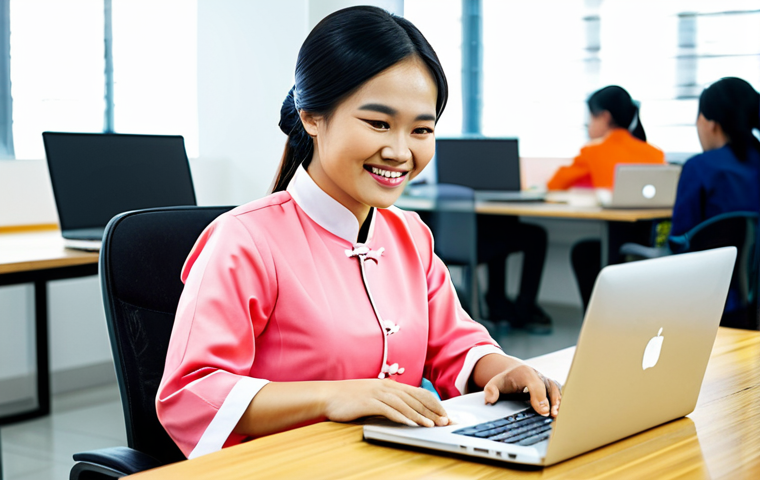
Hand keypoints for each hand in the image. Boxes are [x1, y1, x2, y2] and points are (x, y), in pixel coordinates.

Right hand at [323, 379, 449, 426]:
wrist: (328, 396)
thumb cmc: (349, 398)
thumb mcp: (374, 396)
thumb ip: (390, 400)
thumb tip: (407, 410)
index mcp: (390, 385)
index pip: (418, 393)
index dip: (433, 403)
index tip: (444, 414)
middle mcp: (386, 387)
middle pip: (415, 398)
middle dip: (432, 411)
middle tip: (445, 421)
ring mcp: (377, 393)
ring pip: (404, 404)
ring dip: (420, 415)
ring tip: (432, 425)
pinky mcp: (368, 402)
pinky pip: (389, 410)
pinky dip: (402, 417)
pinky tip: (411, 424)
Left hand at [483, 364, 560, 417]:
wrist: (514, 372)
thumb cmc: (505, 380)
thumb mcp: (494, 383)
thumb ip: (490, 390)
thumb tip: (490, 400)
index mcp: (525, 372)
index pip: (535, 384)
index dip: (539, 397)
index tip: (542, 411)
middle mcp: (538, 375)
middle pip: (548, 386)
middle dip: (550, 400)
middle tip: (550, 415)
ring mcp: (545, 380)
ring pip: (555, 389)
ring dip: (558, 402)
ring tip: (557, 415)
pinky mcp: (550, 387)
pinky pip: (557, 393)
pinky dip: (559, 402)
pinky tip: (558, 414)